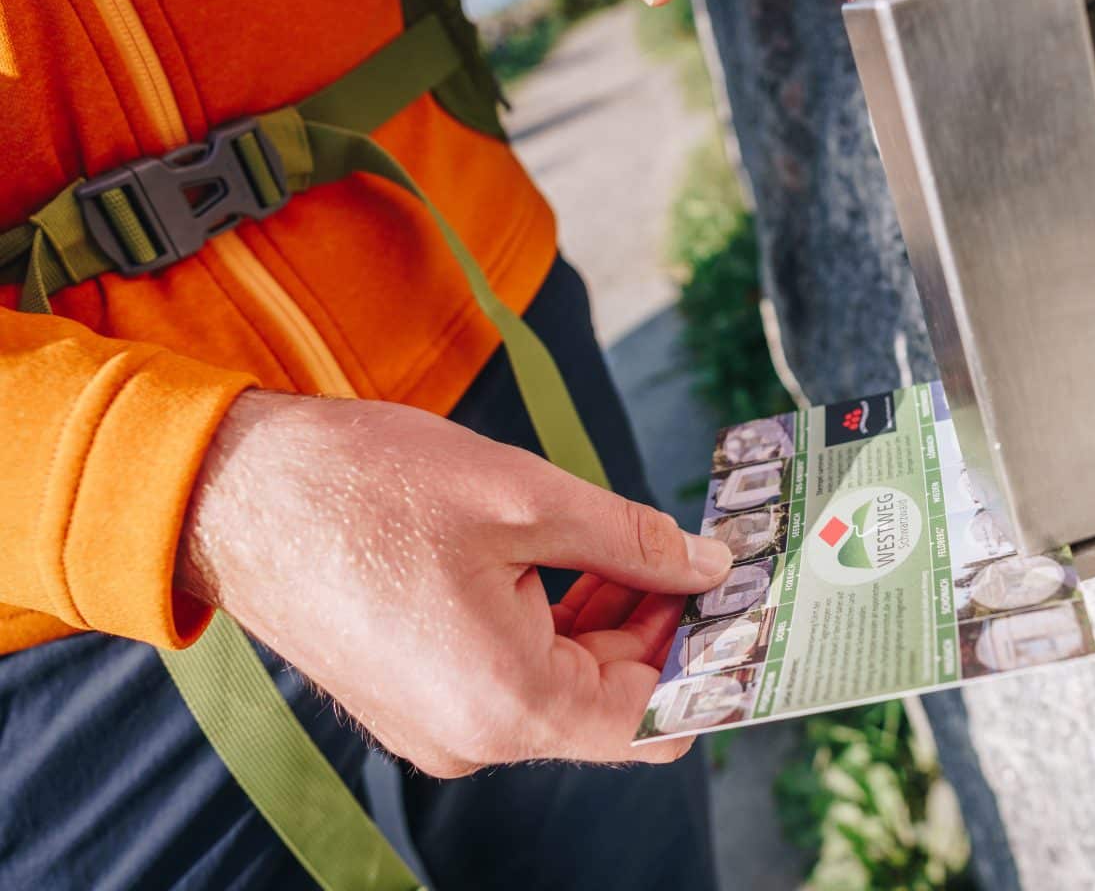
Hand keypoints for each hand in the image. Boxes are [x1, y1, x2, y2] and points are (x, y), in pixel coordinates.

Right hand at [176, 390, 732, 774]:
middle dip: (659, 627)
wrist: (228, 491)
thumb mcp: (524, 496)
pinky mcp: (413, 697)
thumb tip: (708, 564)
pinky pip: (512, 677)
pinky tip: (567, 560)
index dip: (707, 659)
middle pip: (610, 702)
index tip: (736, 600)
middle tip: (690, 550)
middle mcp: (470, 737)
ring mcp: (436, 725)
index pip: (653, 720)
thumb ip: (634, 541)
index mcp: (504, 700)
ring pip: (563, 687)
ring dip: (607, 620)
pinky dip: (552, 624)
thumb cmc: (362, 486)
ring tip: (627, 543)